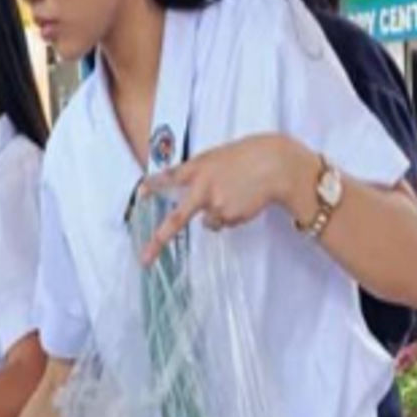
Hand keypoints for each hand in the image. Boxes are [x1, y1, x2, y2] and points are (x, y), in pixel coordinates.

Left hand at [138, 135, 311, 262]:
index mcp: (198, 167)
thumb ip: (202, 173)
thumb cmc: (249, 157)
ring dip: (219, 211)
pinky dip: (233, 215)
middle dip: (159, 240)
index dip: (153, 185)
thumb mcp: (219, 158)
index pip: (169, 176)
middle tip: (145, 259)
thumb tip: (197, 203)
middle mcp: (202, 187)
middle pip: (176, 219)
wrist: (276, 165)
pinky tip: (245, 200)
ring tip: (238, 193)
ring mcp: (215, 205)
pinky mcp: (230, 216)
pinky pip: (225, 222)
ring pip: (209, 221)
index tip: (140, 193)